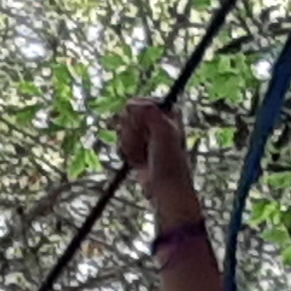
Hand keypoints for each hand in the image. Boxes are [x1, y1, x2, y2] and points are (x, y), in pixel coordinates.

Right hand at [112, 100, 201, 227]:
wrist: (166, 186)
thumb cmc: (169, 160)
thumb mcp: (163, 131)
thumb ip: (149, 112)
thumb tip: (130, 103)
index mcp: (164, 109)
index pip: (134, 103)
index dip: (135, 118)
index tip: (144, 131)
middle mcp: (155, 118)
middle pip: (125, 117)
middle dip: (131, 134)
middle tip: (145, 145)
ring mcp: (145, 132)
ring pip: (122, 131)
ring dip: (130, 146)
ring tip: (143, 156)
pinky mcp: (138, 145)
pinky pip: (122, 143)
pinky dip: (128, 154)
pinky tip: (139, 162)